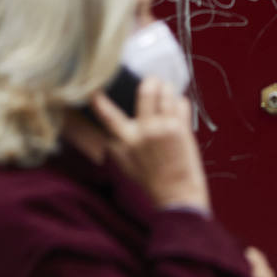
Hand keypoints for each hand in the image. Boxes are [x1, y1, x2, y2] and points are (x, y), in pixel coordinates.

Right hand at [91, 77, 210, 212]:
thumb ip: (118, 143)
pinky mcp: (180, 129)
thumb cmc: (151, 181)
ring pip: (166, 92)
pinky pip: (182, 102)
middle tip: (153, 80)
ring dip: (167, 88)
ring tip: (167, 89)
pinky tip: (179, 107)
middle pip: (146, 90)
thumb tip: (112, 127)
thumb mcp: (125, 163)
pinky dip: (180, 102)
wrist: (175, 196)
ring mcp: (162, 127)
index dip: (99, 100)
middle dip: (151, 81)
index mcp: (123, 141)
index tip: (94, 90)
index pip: (107, 115)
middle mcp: (142, 131)